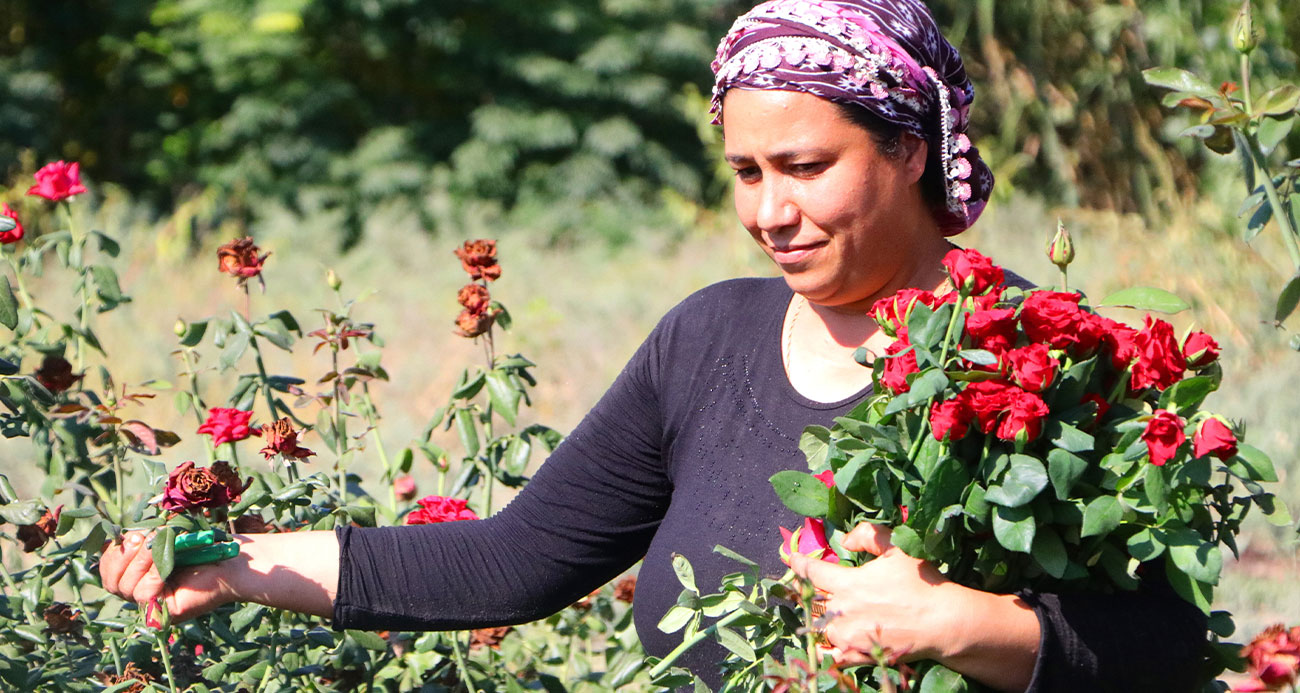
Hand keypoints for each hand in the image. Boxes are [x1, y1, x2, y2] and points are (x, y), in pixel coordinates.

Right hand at [99, 530, 238, 622]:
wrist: (233, 562)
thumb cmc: (202, 547)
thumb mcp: (165, 539)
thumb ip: (140, 540)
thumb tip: (114, 537)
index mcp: (138, 577)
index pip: (107, 571)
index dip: (113, 553)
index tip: (130, 535)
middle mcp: (141, 595)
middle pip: (111, 581)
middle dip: (124, 555)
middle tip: (144, 537)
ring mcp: (151, 608)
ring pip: (124, 587)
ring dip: (141, 559)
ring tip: (158, 543)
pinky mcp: (162, 615)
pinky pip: (143, 594)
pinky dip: (154, 572)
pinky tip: (167, 562)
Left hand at [788, 523, 1037, 691]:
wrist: (942, 623)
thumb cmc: (920, 583)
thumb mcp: (896, 548)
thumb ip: (868, 535)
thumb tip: (845, 539)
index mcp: (847, 583)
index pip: (810, 572)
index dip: (798, 563)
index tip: (791, 559)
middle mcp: (842, 611)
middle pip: (812, 600)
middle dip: (805, 591)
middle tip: (801, 586)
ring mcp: (847, 636)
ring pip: (820, 627)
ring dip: (817, 618)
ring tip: (817, 611)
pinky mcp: (857, 655)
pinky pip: (831, 655)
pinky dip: (825, 648)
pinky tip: (824, 642)